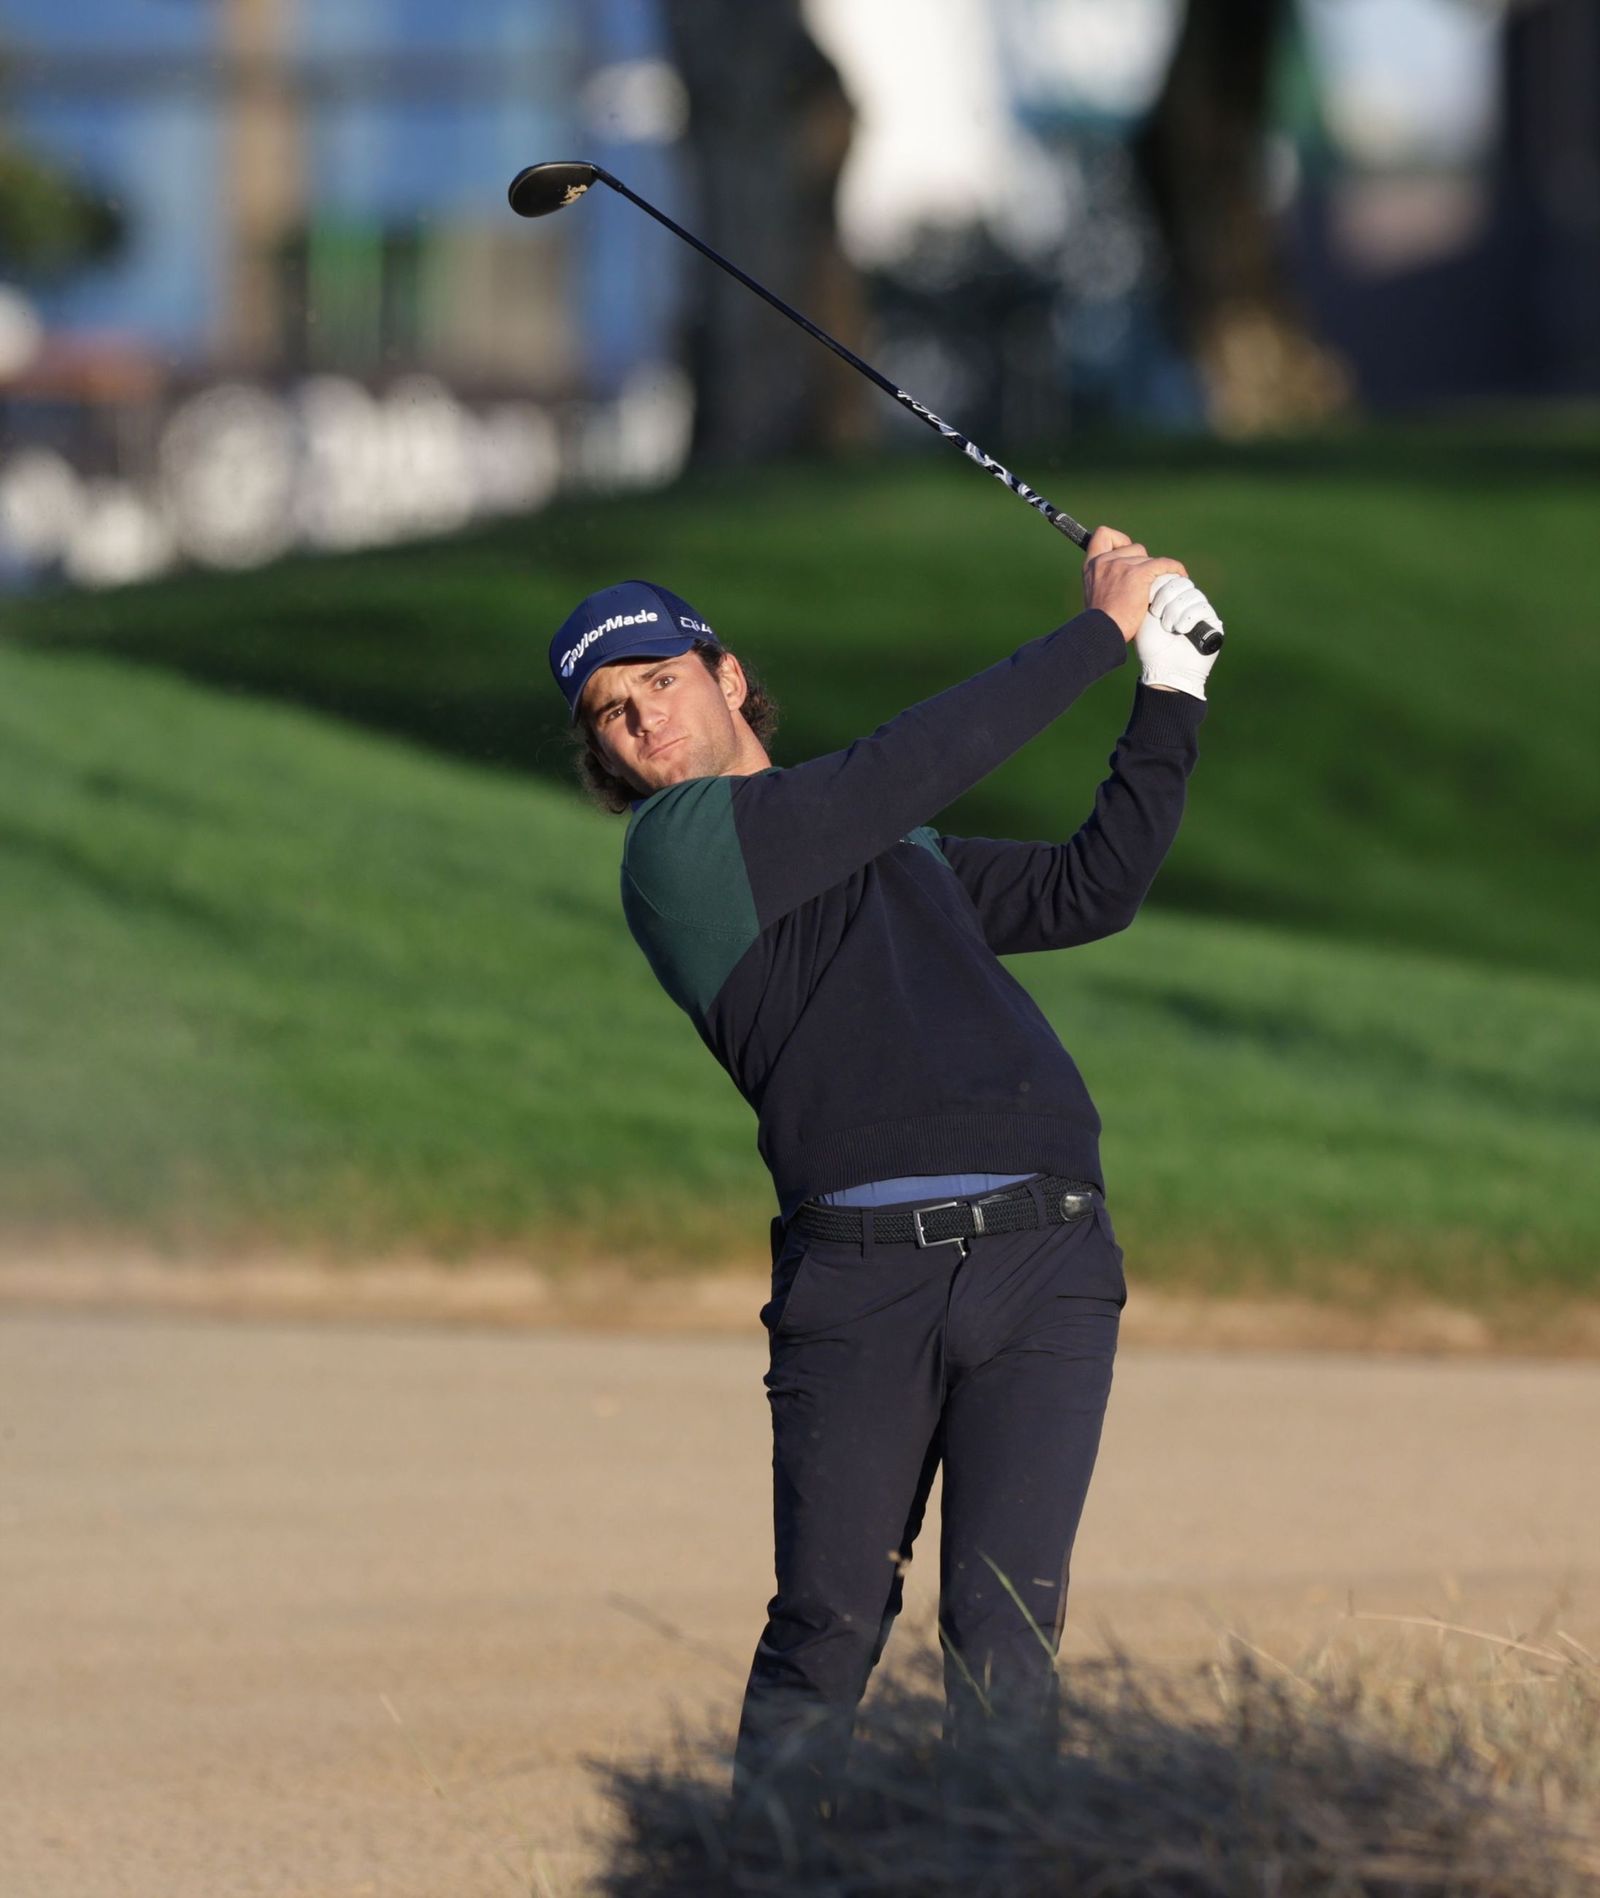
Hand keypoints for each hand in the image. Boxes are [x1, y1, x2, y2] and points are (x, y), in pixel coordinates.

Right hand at [1082, 524, 1190, 642]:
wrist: (1102, 632)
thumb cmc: (1101, 623)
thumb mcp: (1095, 595)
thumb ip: (1105, 581)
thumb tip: (1123, 581)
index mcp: (1092, 565)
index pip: (1103, 535)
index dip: (1118, 541)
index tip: (1125, 552)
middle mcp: (1105, 561)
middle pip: (1134, 548)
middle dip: (1142, 563)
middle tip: (1144, 584)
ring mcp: (1121, 565)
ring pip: (1148, 558)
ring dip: (1154, 572)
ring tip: (1156, 589)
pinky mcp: (1138, 574)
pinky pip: (1163, 564)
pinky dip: (1174, 569)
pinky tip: (1180, 576)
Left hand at [1135, 574, 1224, 700]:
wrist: (1164, 669)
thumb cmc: (1150, 645)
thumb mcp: (1143, 614)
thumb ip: (1148, 591)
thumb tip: (1154, 570)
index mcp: (1170, 597)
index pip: (1169, 575)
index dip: (1159, 586)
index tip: (1150, 604)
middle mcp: (1186, 601)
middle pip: (1181, 582)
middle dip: (1166, 598)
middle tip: (1158, 615)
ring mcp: (1200, 611)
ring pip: (1192, 593)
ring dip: (1176, 611)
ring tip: (1169, 627)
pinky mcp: (1213, 622)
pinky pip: (1203, 607)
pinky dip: (1189, 618)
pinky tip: (1181, 631)